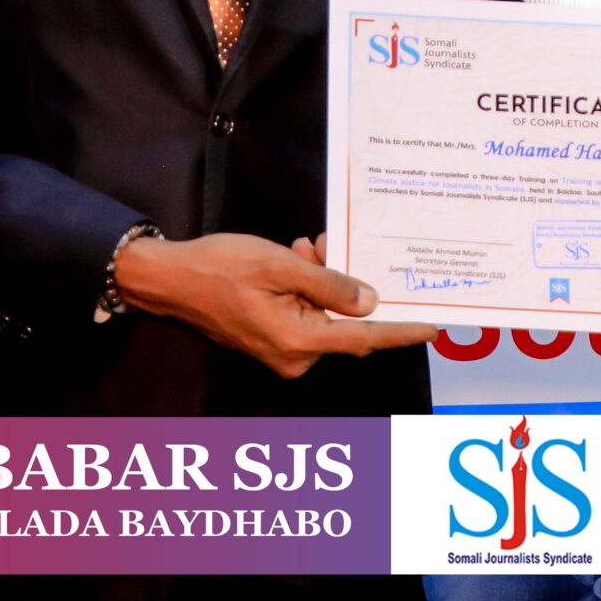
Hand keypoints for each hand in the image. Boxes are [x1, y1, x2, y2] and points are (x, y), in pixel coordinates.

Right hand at [115, 231, 435, 378]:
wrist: (168, 279)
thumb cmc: (219, 268)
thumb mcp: (279, 266)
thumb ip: (328, 284)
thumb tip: (369, 302)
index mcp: (298, 341)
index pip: (364, 339)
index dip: (400, 331)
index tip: (432, 327)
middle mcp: (293, 356)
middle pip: (342, 318)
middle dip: (341, 280)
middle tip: (320, 244)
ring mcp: (281, 351)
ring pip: (323, 311)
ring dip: (320, 278)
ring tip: (300, 248)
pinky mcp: (272, 340)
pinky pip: (304, 313)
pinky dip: (305, 287)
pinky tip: (292, 259)